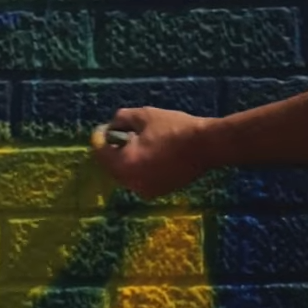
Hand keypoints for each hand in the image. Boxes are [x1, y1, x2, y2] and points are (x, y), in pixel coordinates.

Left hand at [89, 107, 212, 198]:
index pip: (101, 153)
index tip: (105, 127)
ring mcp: (146, 190)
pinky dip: (142, 167)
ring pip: (128, 173)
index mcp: (124, 166)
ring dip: (129, 159)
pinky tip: (155, 153)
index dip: (100, 137)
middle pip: (113, 166)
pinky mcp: (159, 192)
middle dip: (115, 150)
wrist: (206, 145)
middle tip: (125, 133)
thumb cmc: (174, 128)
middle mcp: (131, 183)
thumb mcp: (144, 115)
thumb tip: (110, 126)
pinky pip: (141, 178)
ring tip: (142, 142)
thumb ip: (121, 119)